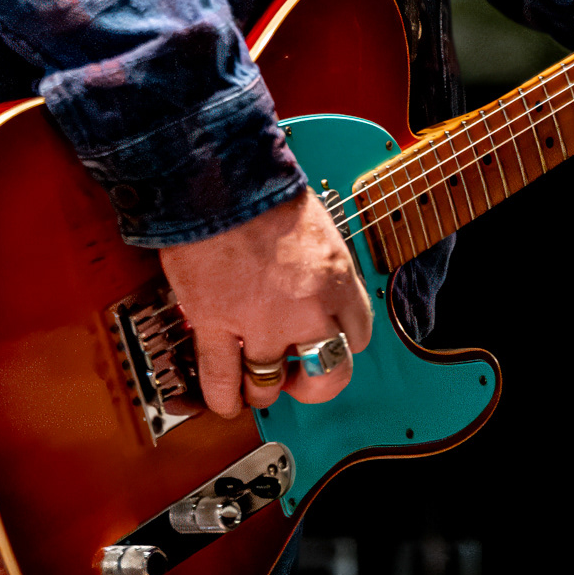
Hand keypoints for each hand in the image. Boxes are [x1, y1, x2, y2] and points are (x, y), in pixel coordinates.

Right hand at [159, 188, 373, 419]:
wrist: (217, 174)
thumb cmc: (262, 188)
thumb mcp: (317, 225)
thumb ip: (321, 267)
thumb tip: (313, 292)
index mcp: (336, 278)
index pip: (358, 335)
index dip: (340, 341)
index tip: (327, 339)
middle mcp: (306, 307)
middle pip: (329, 375)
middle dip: (314, 384)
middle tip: (299, 379)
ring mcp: (260, 322)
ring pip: (270, 385)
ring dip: (263, 389)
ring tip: (254, 384)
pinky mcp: (215, 325)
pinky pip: (223, 381)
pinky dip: (225, 397)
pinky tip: (226, 400)